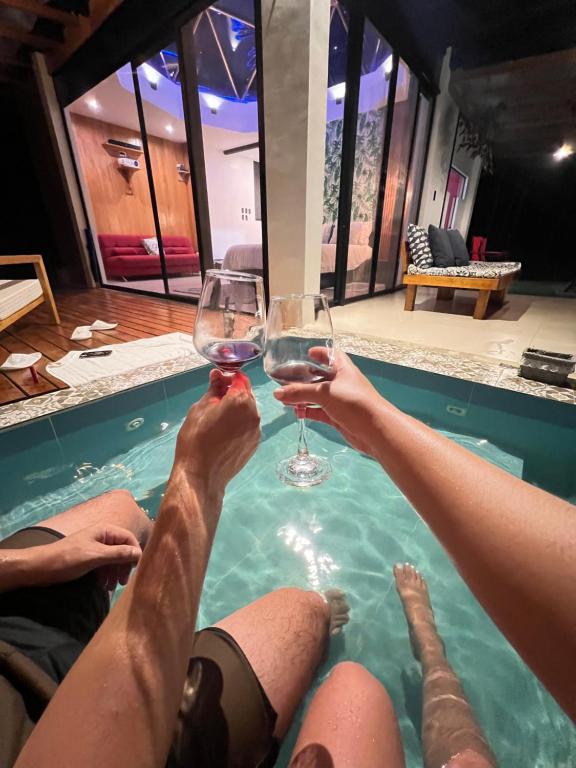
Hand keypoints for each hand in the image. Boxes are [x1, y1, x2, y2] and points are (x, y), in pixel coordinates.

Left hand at [46, 524, 141, 589]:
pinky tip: (104, 586)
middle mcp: (103, 537)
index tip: (134, 570)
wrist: (41, 568)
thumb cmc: (68, 559)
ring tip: (112, 587)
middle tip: (123, 582)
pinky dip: (107, 575)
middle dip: (124, 566)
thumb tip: (139, 553)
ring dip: (115, 573)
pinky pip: (104, 565)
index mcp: (105, 531)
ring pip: (114, 559)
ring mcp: (96, 547)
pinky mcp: (89, 558)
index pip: (129, 538)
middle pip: (123, 550)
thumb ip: (117, 554)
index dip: (134, 553)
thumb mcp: (95, 556)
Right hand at [173, 369, 260, 493]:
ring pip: (248, 410)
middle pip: (246, 394)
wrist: (202, 474)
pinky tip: (224, 431)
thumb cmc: (196, 439)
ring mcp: (256, 429)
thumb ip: (214, 389)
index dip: (228, 377)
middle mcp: (254, 413)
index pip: (240, 378)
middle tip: (214, 400)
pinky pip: (249, 425)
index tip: (216, 381)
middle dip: (232, 393)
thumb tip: (218, 375)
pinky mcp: (255, 442)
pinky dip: (239, 422)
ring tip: (217, 417)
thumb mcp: (200, 408)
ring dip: (236, 408)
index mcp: (241, 401)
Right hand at [273, 349, 386, 457]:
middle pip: (320, 376)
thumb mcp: (324, 393)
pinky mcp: (338, 417)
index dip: (320, 352)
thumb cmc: (354, 403)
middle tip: (285, 379)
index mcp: (343, 369)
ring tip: (284, 398)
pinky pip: (319, 411)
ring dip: (302, 397)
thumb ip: (300, 392)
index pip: (331, 354)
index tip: (305, 353)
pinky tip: (296, 412)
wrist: (375, 430)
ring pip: (317, 396)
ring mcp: (340, 401)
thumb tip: (277, 393)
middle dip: (304, 378)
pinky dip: (308, 411)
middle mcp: (342, 383)